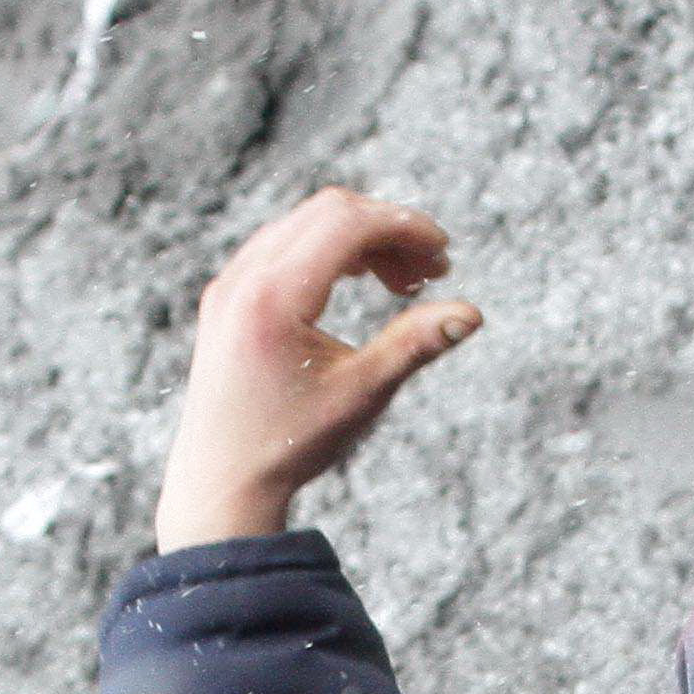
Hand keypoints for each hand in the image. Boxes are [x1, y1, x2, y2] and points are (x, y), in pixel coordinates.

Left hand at [155, 188, 483, 550]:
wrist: (221, 482)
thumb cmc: (291, 445)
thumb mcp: (361, 394)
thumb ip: (415, 345)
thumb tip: (472, 314)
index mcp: (273, 298)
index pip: (347, 223)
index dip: (405, 227)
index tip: (444, 254)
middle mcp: (243, 280)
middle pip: (328, 211)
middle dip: (388, 229)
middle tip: (432, 271)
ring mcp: (230, 284)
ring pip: (305, 223)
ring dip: (360, 238)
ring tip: (404, 283)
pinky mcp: (227, 296)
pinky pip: (283, 244)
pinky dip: (328, 250)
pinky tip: (361, 280)